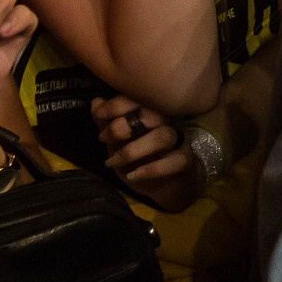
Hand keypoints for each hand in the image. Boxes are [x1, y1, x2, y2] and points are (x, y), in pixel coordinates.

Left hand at [92, 94, 200, 213]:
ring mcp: (180, 141)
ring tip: (112, 161)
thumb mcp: (119, 140)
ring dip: (133, 150)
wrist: (165, 184)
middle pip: (154, 114)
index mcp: (155, 111)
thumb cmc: (141, 156)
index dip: (118, 103)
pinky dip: (152, 169)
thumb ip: (108, 122)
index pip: (142, 97)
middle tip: (102, 138)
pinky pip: (174, 162)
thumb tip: (96, 102)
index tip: (99, 114)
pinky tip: (133, 175)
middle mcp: (170, 121)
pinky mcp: (185, 162)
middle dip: (123, 125)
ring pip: (163, 137)